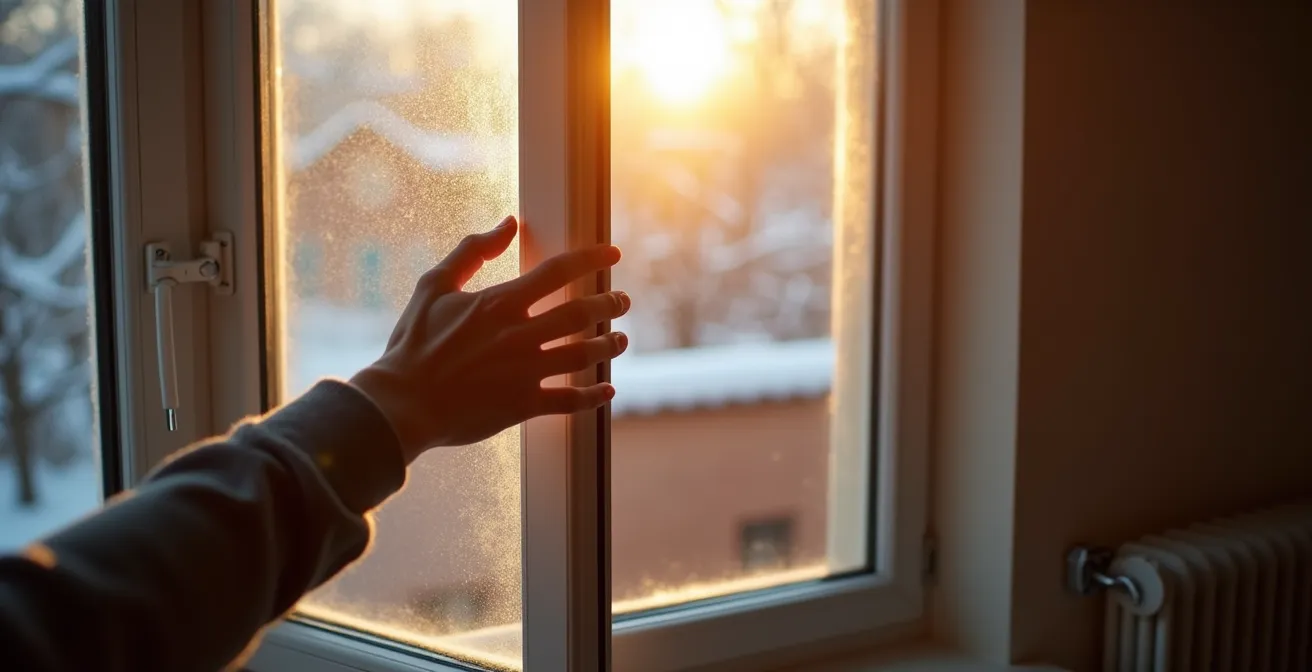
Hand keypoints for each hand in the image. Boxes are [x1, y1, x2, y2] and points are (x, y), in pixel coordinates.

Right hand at [350, 216, 629, 463]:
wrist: (401, 403)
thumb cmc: (412, 343)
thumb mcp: (434, 286)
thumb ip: (473, 251)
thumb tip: (508, 223)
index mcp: (499, 303)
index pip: (558, 271)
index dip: (592, 259)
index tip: (614, 254)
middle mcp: (519, 335)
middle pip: (581, 313)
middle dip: (609, 304)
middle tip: (622, 301)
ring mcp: (525, 372)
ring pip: (584, 354)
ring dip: (609, 345)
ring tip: (620, 339)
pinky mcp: (523, 405)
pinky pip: (570, 401)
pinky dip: (594, 396)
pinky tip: (607, 390)